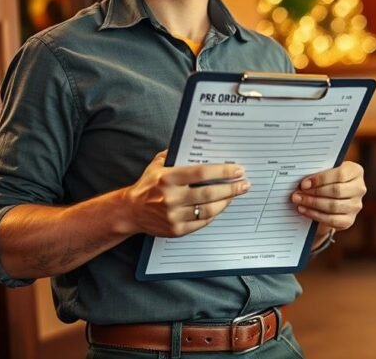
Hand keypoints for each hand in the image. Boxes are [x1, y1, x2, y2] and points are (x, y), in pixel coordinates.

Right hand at [120, 150, 250, 237]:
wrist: (130, 211)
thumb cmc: (148, 184)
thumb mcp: (158, 164)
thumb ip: (177, 154)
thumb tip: (202, 145)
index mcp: (168, 178)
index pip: (202, 173)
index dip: (223, 171)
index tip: (238, 169)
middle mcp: (171, 198)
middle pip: (209, 193)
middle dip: (231, 188)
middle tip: (244, 184)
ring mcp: (173, 216)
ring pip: (208, 209)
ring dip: (226, 201)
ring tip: (235, 194)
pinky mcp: (176, 230)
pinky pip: (202, 222)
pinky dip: (215, 214)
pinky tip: (221, 206)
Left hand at [292, 161, 365, 231]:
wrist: (334, 197)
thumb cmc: (328, 180)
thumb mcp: (326, 172)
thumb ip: (318, 173)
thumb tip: (302, 183)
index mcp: (356, 171)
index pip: (340, 175)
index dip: (321, 179)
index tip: (304, 184)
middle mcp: (359, 188)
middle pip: (337, 191)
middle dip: (314, 193)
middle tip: (297, 194)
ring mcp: (356, 205)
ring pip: (333, 206)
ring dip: (313, 204)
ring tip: (299, 201)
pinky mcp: (349, 220)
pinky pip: (332, 219)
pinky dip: (315, 215)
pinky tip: (304, 210)